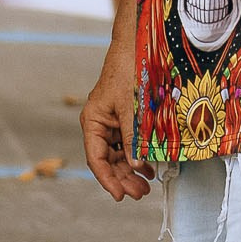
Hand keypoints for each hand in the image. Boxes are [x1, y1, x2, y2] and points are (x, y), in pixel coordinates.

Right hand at [81, 60, 149, 199]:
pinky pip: (127, 144)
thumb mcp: (131, 109)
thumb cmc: (128, 71)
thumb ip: (132, 138)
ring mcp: (112, 122)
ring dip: (130, 171)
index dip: (107, 180)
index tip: (120, 195)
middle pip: (107, 160)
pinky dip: (136, 156)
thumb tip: (136, 165)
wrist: (136, 46)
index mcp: (93, 121)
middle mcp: (99, 124)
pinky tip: (147, 167)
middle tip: (139, 193)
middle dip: (122, 179)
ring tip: (145, 186)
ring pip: (118, 155)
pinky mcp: (124, 119)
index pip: (96, 159)